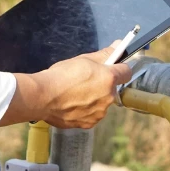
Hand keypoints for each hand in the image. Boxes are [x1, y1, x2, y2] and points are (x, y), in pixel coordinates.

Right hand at [0, 44, 131, 128]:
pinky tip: (71, 104)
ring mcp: (99, 113)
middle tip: (85, 80)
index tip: (112, 68)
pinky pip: (91, 115)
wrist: (43, 97)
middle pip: (111, 89)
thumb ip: (104, 54)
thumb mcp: (84, 59)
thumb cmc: (61, 75)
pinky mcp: (88, 124)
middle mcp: (108, 98)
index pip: (126, 72)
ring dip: (93, 99)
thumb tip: (118, 46)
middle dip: (102, 85)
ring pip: (101, 103)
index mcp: (109, 79)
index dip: (119, 68)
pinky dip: (84, 110)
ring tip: (74, 94)